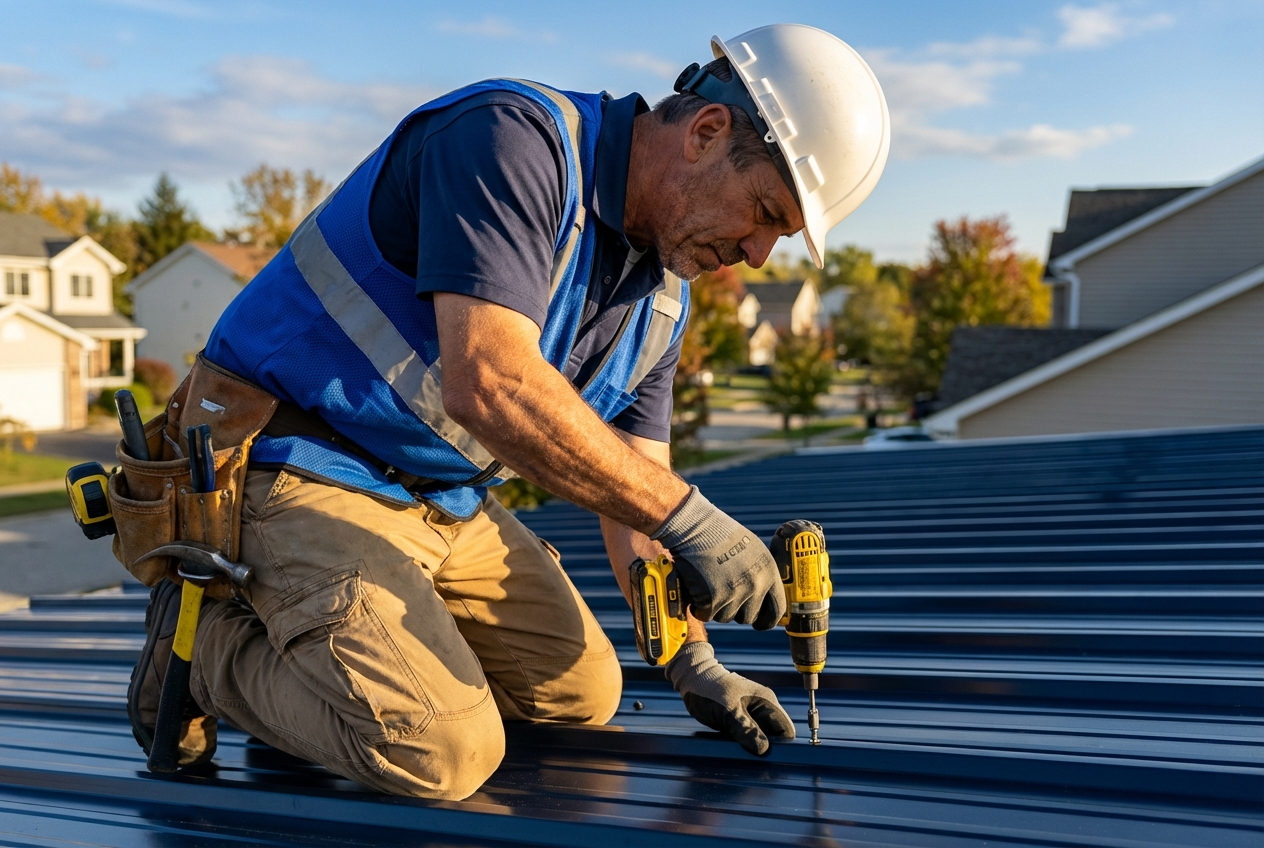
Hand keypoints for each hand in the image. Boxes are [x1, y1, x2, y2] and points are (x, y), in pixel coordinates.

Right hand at [651, 486, 784, 628]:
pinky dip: (699, 607)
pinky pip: (706, 615)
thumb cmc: (720, 535)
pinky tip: (697, 590)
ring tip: (709, 585)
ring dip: (716, 607)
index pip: (777, 609)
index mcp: (768, 571)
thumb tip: (766, 600)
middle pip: (748, 617)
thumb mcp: (752, 551)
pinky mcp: (712, 598)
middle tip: (723, 594)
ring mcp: (734, 592)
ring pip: (726, 617)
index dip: (767, 620)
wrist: (694, 527)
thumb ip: (761, 575)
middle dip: (735, 611)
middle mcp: (755, 584)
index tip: (759, 623)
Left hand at [666, 641, 794, 754]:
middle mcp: (762, 709)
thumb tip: (764, 750)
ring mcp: (751, 715)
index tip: (770, 760)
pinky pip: (747, 737)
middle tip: (753, 761)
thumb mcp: (728, 712)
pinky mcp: (740, 721)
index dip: (782, 746)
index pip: (785, 729)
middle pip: (774, 737)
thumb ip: (746, 730)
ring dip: (752, 749)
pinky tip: (733, 749)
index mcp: (766, 702)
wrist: (692, 679)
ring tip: (741, 755)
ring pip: (760, 739)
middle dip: (766, 750)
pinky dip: (742, 745)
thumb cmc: (709, 690)